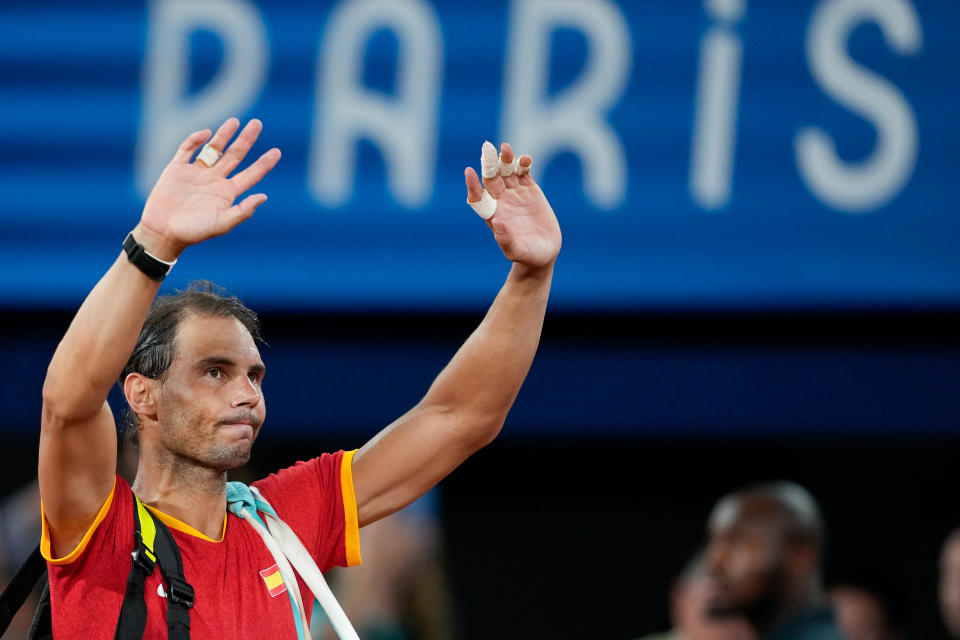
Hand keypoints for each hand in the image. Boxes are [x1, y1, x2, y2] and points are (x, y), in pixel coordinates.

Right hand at [136, 118, 280, 259]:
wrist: (163, 232)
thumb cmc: (194, 232)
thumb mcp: (222, 224)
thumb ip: (243, 210)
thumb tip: (264, 196)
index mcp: (227, 193)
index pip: (250, 175)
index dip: (264, 164)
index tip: (277, 152)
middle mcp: (214, 180)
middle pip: (235, 155)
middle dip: (246, 140)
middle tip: (257, 124)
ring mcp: (196, 172)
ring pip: (214, 149)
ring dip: (224, 135)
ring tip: (235, 121)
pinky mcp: (177, 169)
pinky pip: (187, 149)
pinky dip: (195, 140)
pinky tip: (206, 133)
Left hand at [465, 142, 561, 268]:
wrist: (543, 251)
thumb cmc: (527, 255)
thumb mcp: (517, 251)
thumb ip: (506, 239)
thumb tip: (496, 222)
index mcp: (493, 215)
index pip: (478, 197)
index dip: (473, 185)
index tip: (469, 172)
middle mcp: (501, 201)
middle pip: (491, 179)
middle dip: (488, 164)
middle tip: (487, 148)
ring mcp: (514, 193)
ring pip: (506, 172)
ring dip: (505, 160)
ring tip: (505, 148)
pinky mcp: (529, 189)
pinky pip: (523, 172)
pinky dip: (523, 164)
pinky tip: (524, 159)